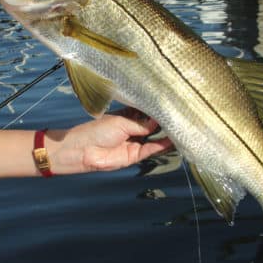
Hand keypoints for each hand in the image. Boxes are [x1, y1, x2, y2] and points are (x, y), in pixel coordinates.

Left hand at [47, 108, 173, 174]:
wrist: (82, 150)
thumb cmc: (97, 131)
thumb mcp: (122, 122)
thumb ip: (141, 124)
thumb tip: (158, 122)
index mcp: (128, 116)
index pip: (147, 113)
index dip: (158, 111)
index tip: (171, 107)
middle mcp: (133, 128)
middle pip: (153, 126)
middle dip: (165, 123)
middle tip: (180, 117)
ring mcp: (134, 142)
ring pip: (154, 138)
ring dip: (166, 135)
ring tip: (180, 128)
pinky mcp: (134, 155)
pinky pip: (151, 150)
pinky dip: (161, 146)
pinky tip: (171, 140)